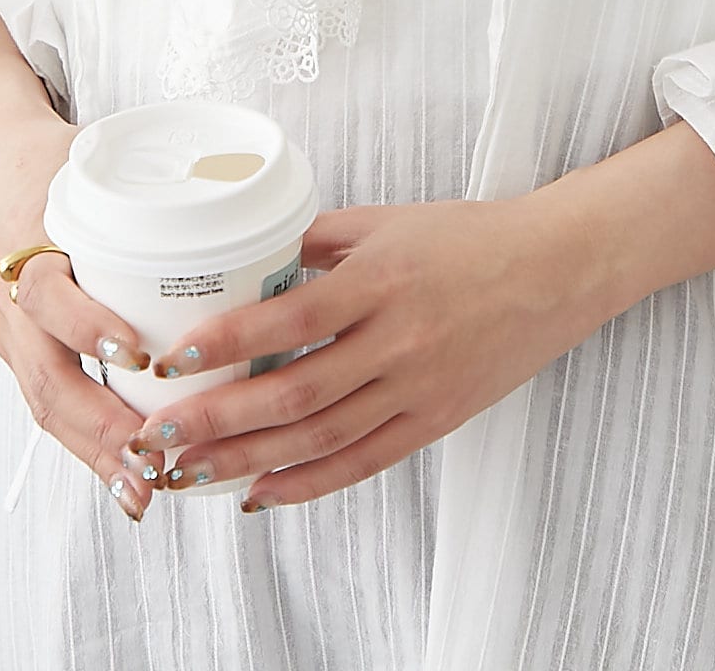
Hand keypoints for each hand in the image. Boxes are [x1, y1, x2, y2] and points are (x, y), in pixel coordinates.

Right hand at [0, 112, 162, 523]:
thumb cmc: (61, 163)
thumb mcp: (99, 164)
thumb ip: (154, 185)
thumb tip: (245, 192)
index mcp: (31, 245)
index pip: (48, 295)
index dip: (90, 327)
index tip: (139, 354)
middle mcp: (14, 299)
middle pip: (46, 376)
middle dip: (101, 426)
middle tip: (154, 458)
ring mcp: (12, 334)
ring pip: (47, 405)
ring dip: (96, 452)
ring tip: (145, 490)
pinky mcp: (23, 353)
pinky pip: (52, 406)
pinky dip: (89, 445)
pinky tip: (128, 478)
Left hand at [118, 193, 611, 509]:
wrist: (556, 268)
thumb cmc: (471, 236)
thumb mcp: (389, 221)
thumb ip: (319, 237)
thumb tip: (251, 254)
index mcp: (381, 281)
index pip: (290, 317)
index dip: (227, 341)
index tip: (173, 358)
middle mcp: (397, 340)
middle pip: (294, 392)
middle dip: (218, 418)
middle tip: (158, 434)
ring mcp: (418, 387)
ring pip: (320, 438)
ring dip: (249, 460)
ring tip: (190, 472)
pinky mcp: (436, 420)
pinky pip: (363, 461)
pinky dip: (309, 484)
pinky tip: (263, 493)